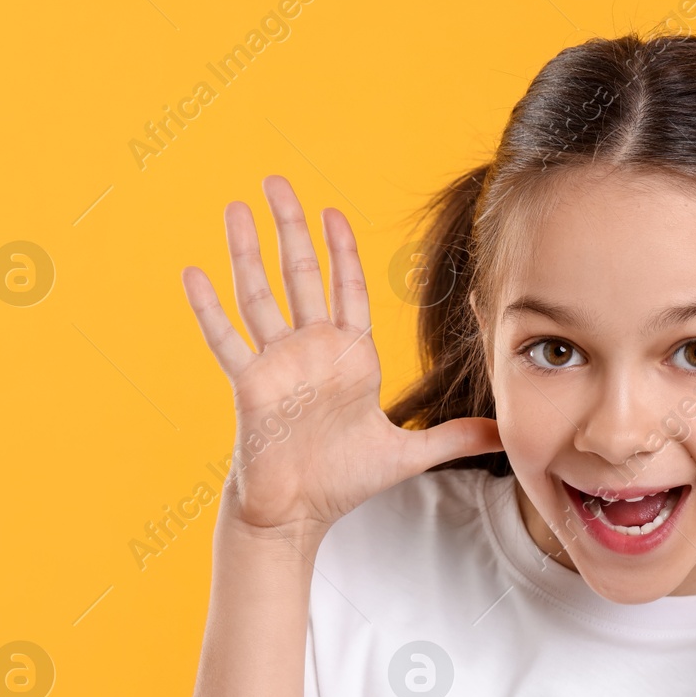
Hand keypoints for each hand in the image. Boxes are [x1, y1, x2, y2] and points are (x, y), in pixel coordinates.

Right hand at [180, 175, 501, 535]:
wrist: (298, 514)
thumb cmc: (343, 481)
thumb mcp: (407, 454)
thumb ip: (453, 437)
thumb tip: (503, 435)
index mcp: (349, 358)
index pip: (347, 290)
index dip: (341, 251)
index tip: (333, 212)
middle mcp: (311, 351)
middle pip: (299, 275)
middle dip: (291, 228)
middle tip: (276, 181)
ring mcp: (277, 364)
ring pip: (258, 295)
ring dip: (246, 251)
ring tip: (235, 207)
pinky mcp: (249, 385)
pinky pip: (226, 339)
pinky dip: (208, 307)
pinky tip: (192, 271)